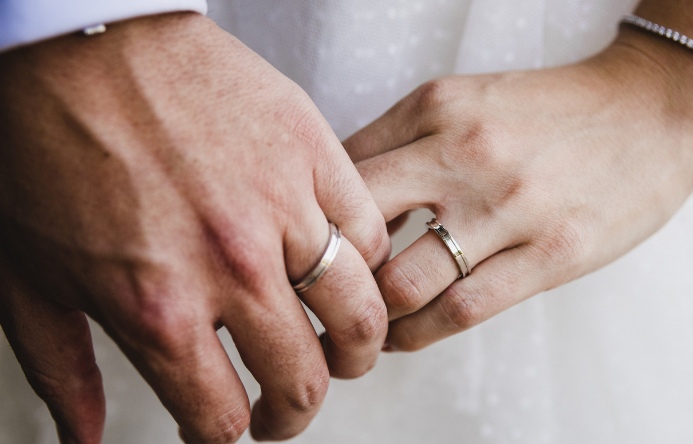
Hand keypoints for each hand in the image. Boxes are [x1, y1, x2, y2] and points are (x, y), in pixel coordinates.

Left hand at [0, 12, 388, 442]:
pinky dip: (366, 263)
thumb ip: (62, 370)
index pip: (219, 415)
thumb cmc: (43, 143)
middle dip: (293, 411)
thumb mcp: (27, 278)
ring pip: (359, 310)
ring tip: (341, 350)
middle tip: (284, 408)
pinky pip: (369, 230)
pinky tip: (344, 269)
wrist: (75, 41)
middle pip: (301, 378)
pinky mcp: (311, 152)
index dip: (224, 435)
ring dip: (354, 348)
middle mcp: (232, 265)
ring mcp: (282, 206)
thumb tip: (84, 437)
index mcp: (158, 306)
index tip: (224, 427)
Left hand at [346, 28, 692, 350]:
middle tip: (314, 302)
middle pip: (359, 231)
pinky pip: (461, 309)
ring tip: (360, 327)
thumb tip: (344, 203)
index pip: (341, 174)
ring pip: (404, 283)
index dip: (315, 223)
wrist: (651, 109)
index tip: (306, 253)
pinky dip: (418, 334)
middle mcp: (464, 153)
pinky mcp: (553, 252)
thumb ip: (402, 142)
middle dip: (323, 277)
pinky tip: (404, 336)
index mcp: (436, 109)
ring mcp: (510, 206)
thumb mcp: (465, 100)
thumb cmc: (549, 111)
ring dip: (369, 317)